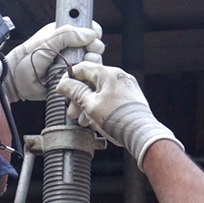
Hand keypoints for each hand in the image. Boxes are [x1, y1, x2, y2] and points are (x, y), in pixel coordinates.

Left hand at [3, 21, 104, 101]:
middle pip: (94, 45)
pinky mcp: (73, 77)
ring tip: (83, 64)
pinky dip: (89, 75)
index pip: (87, 29)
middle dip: (94, 48)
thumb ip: (67, 35)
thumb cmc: (26, 59)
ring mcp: (73, 63)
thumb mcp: (47, 42)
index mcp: (63, 34)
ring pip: (93, 61)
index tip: (93, 37)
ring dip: (93, 62)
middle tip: (88, 52)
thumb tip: (91, 34)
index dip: (93, 32)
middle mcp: (70, 48)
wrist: (17, 83)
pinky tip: (81, 74)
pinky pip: (87, 76)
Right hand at [56, 62, 181, 161]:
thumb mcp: (90, 105)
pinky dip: (100, 108)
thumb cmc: (118, 118)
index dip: (69, 78)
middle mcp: (119, 77)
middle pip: (91, 82)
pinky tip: (95, 122)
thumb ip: (75, 92)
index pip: (83, 68)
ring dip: (88, 106)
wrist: (141, 134)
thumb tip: (63, 84)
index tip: (62, 89)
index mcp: (109, 73)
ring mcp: (126, 88)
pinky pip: (110, 99)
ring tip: (83, 121)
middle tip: (72, 112)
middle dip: (78, 98)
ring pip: (100, 93)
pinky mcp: (130, 99)